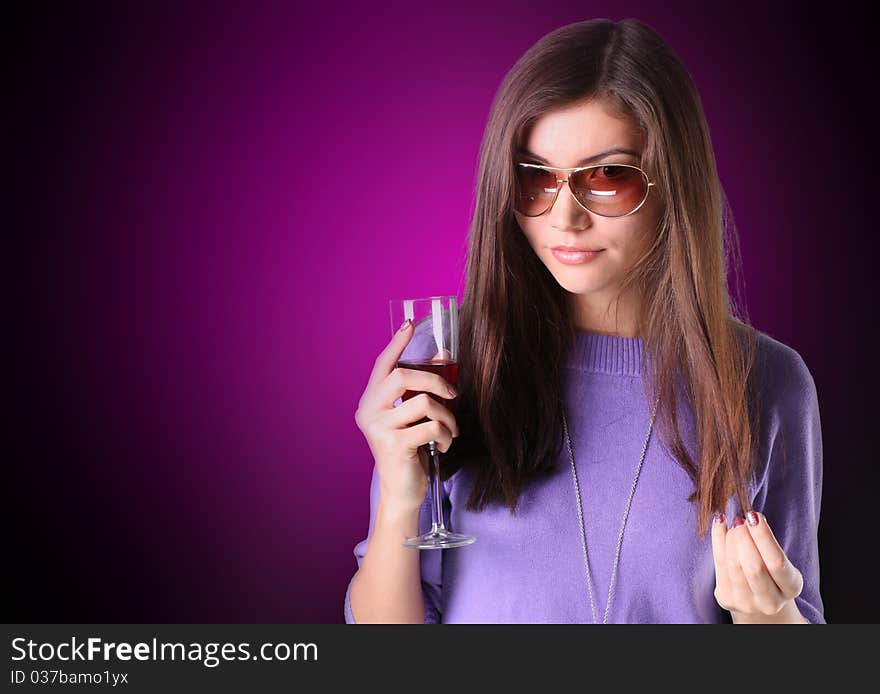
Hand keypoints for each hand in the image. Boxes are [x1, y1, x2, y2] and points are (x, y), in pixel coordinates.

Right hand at [354, 320, 459, 514]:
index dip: (396, 343)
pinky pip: (431, 427)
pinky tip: (445, 444)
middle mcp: (368, 411)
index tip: (409, 325)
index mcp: (371, 400)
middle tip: (453, 395)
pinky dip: (447, 434)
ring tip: (451, 429)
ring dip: (447, 416)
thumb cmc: (410, 450)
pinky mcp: (394, 445)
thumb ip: (423, 389)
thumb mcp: (415, 416)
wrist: (402, 490)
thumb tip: (444, 355)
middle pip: (404, 377)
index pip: (383, 365)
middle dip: (435, 381)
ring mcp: (379, 429)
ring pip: (424, 403)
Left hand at [711, 511, 804, 619]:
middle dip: (744, 537)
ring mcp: (747, 604)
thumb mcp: (777, 557)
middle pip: (753, 566)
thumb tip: (751, 517)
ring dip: (730, 538)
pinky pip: (718, 564)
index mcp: (791, 587)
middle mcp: (771, 602)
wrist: (757, 597)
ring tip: (734, 524)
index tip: (754, 515)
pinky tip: (720, 522)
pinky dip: (717, 539)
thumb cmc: (770, 569)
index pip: (777, 562)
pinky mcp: (726, 599)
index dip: (764, 537)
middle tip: (741, 519)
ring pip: (733, 565)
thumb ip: (768, 542)